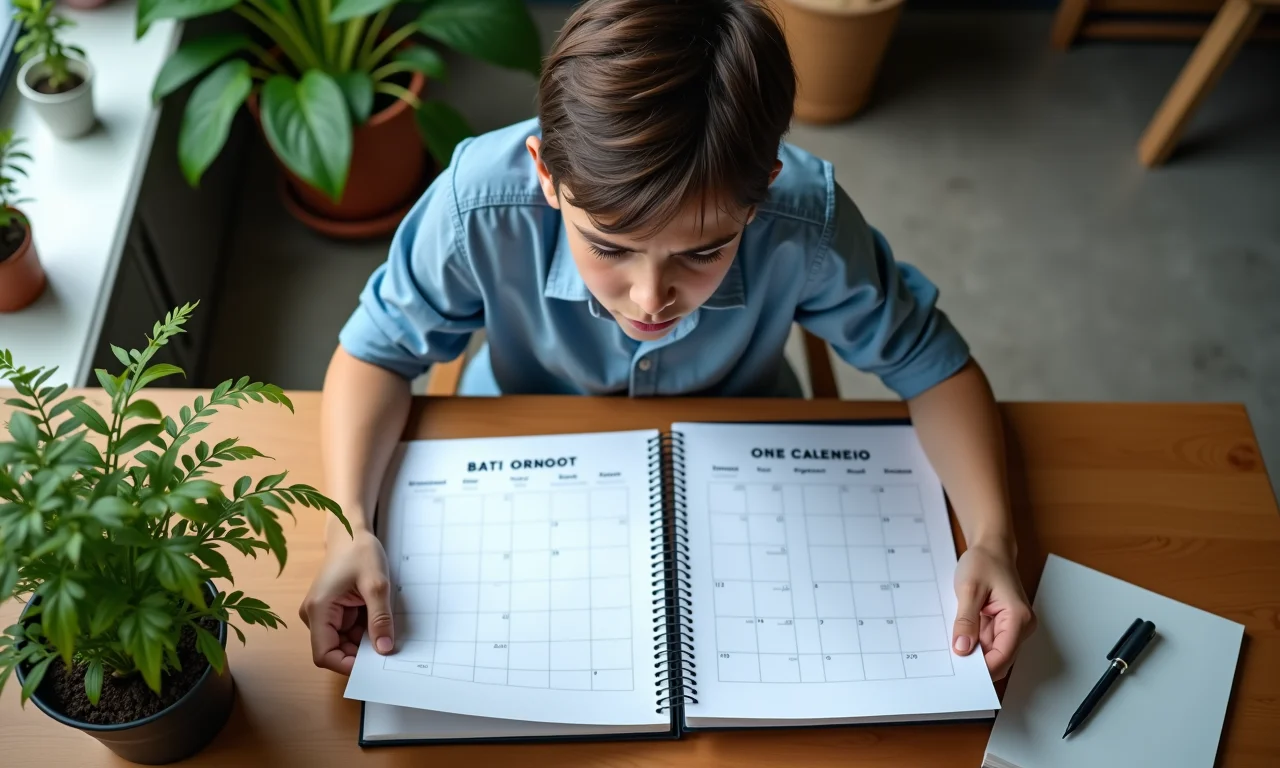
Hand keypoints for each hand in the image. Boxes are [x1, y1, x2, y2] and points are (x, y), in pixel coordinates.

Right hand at [299, 528, 395, 674]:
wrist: (351, 531)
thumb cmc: (359, 551)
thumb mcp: (376, 585)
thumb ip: (379, 619)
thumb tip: (384, 649)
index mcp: (318, 610)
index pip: (324, 654)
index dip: (346, 665)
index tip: (372, 664)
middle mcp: (315, 615)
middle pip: (334, 650)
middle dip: (359, 653)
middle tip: (385, 649)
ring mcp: (323, 614)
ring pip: (343, 642)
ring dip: (363, 642)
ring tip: (383, 629)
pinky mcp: (333, 611)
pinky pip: (348, 631)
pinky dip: (364, 631)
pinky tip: (377, 621)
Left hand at [951, 542, 1035, 679]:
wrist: (991, 548)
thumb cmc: (984, 562)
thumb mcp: (969, 589)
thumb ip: (966, 620)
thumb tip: (962, 648)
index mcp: (1018, 618)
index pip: (1003, 655)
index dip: (983, 669)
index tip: (961, 674)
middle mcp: (1021, 626)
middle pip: (1001, 659)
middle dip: (978, 665)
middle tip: (952, 667)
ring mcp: (1013, 627)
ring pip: (994, 654)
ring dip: (975, 655)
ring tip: (953, 650)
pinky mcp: (1003, 626)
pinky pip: (989, 644)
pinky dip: (974, 645)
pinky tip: (959, 640)